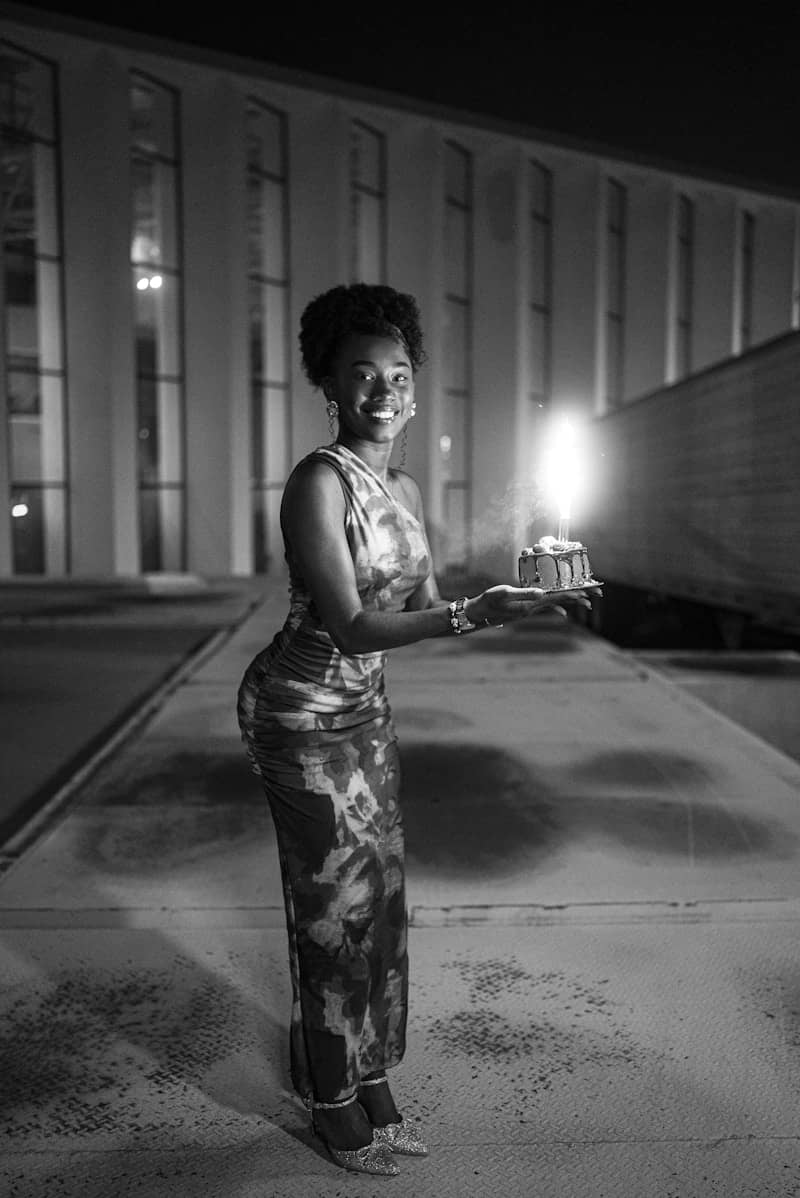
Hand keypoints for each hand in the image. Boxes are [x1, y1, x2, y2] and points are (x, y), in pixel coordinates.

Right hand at [467, 584, 600, 626]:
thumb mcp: (505, 593)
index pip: (557, 597)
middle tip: (596, 595)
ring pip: (556, 603)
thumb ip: (523, 593)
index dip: (572, 593)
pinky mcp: (526, 607)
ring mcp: (531, 608)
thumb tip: (542, 593)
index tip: (587, 592)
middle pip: (561, 600)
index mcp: (531, 603)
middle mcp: (534, 607)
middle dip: (579, 597)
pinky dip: (556, 606)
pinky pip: (546, 606)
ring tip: (587, 601)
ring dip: (571, 601)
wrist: (480, 613)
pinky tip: (563, 612)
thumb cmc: (490, 601)